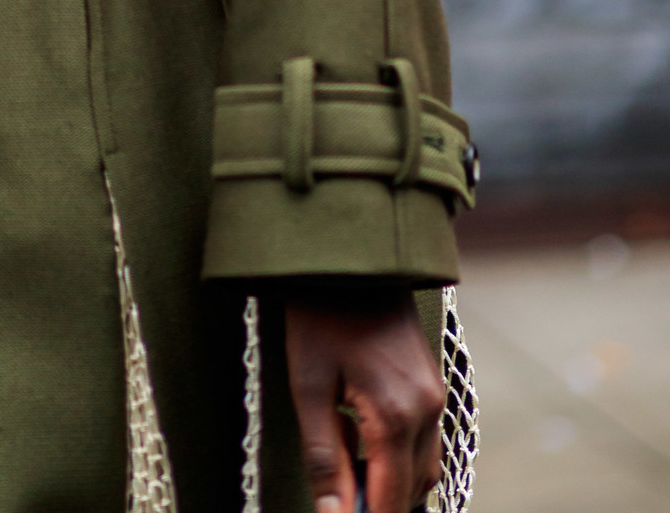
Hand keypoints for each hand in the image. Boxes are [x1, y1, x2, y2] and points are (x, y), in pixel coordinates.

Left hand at [283, 285, 444, 512]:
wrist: (351, 257)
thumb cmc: (321, 317)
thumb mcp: (309, 387)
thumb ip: (324, 457)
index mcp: (396, 416)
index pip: (389, 500)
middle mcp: (427, 411)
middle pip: (412, 491)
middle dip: (378, 505)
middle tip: (337, 500)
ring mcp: (435, 396)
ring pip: (424, 470)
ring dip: (392, 486)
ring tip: (347, 475)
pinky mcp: (433, 384)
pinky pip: (427, 442)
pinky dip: (401, 460)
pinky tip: (365, 450)